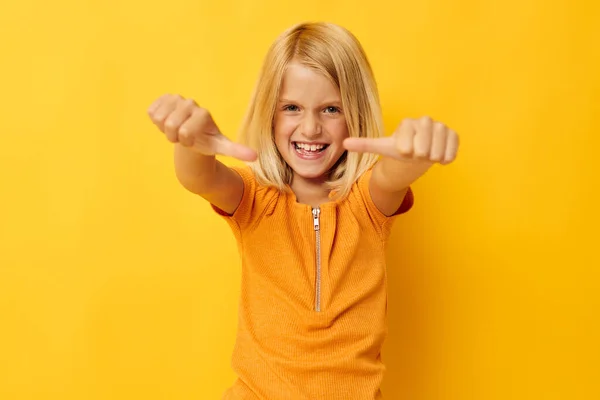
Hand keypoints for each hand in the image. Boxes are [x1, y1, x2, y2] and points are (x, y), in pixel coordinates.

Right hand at [147, 94, 256, 161]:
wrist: (193, 132)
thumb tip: (255, 157)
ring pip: (159, 117)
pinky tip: (168, 120)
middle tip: (183, 136)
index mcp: (204, 114)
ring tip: (177, 129)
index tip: (193, 141)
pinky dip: (156, 121)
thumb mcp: (221, 147)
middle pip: (170, 125)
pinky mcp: (163, 98)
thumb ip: (236, 150)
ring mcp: (176, 98)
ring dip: (164, 128)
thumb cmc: (207, 141)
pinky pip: (151, 111)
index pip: (184, 133)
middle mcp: (190, 103)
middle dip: (173, 137)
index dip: (185, 142)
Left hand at [343, 116, 458, 164]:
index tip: (404, 151)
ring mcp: (441, 127)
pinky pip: (451, 152)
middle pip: (423, 149)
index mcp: (407, 123)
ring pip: (437, 151)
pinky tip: (439, 156)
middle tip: (416, 154)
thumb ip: (364, 145)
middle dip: (418, 157)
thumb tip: (344, 144)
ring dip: (430, 158)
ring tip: (426, 154)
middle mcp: (425, 121)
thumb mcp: (382, 147)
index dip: (405, 153)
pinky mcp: (454, 135)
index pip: (407, 146)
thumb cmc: (400, 149)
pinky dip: (445, 159)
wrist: (418, 152)